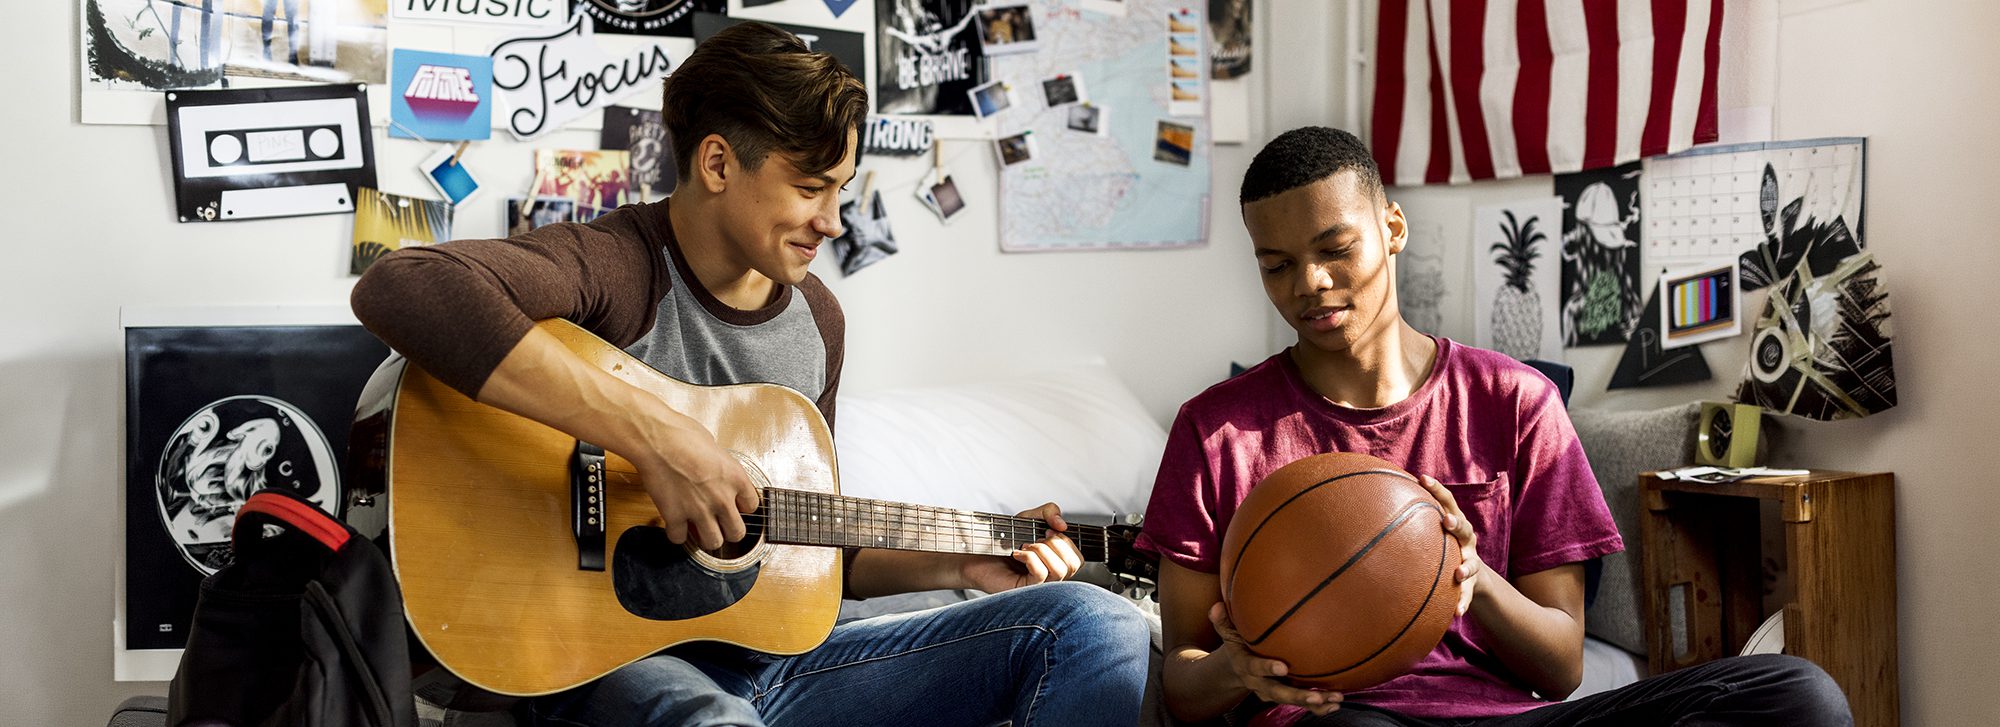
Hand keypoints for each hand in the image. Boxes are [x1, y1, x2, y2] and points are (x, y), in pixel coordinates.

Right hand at [638, 417, 759, 550]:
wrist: (656, 439)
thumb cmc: (682, 434)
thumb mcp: (714, 446)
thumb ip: (720, 466)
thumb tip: (716, 471)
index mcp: (735, 478)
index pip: (752, 506)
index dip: (742, 508)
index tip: (734, 506)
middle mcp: (722, 498)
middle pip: (737, 532)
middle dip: (728, 530)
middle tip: (719, 524)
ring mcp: (699, 510)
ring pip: (712, 542)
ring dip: (706, 537)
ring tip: (699, 529)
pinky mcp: (675, 516)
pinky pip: (679, 539)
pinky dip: (676, 534)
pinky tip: (676, 525)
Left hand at [960, 502, 1082, 592]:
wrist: (975, 551)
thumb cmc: (1001, 540)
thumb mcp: (1028, 518)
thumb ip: (1049, 512)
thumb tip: (1062, 524)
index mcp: (1054, 562)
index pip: (1078, 558)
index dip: (1067, 541)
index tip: (1048, 531)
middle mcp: (1050, 576)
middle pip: (1074, 564)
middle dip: (1057, 544)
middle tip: (1037, 538)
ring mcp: (1038, 586)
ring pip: (1060, 571)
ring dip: (1043, 550)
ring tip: (1026, 545)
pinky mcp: (1025, 590)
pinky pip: (1041, 575)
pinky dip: (1030, 557)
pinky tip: (1017, 553)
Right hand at [1207, 602, 1342, 715]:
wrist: (1235, 668)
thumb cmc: (1238, 644)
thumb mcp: (1228, 633)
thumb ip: (1223, 622)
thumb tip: (1215, 607)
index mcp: (1245, 666)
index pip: (1254, 668)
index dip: (1267, 668)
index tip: (1283, 667)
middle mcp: (1259, 683)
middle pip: (1277, 693)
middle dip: (1296, 696)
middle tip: (1315, 696)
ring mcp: (1273, 691)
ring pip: (1292, 701)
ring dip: (1314, 702)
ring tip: (1334, 700)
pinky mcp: (1285, 695)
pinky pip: (1302, 704)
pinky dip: (1319, 706)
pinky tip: (1336, 703)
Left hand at [1418, 475, 1482, 614]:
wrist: (1471, 574)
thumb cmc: (1440, 545)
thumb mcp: (1429, 531)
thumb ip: (1408, 519)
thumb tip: (1367, 505)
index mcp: (1454, 523)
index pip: (1447, 502)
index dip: (1437, 489)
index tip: (1423, 478)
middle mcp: (1466, 540)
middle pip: (1466, 528)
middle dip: (1457, 524)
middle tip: (1447, 521)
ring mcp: (1471, 561)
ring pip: (1472, 563)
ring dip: (1466, 567)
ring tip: (1459, 573)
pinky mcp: (1473, 583)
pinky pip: (1469, 594)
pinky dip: (1463, 602)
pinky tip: (1456, 613)